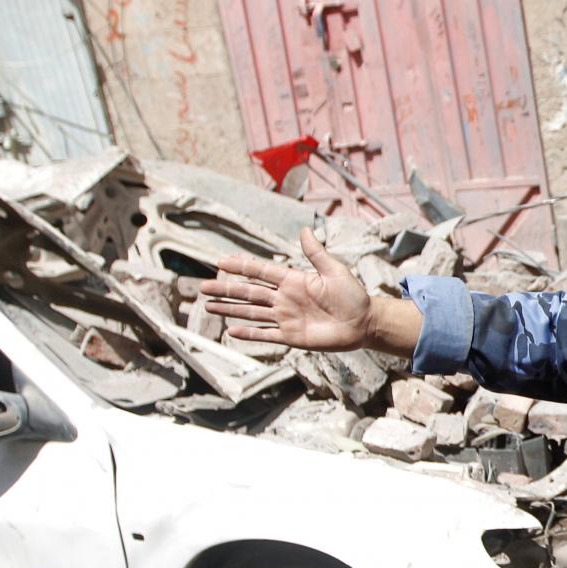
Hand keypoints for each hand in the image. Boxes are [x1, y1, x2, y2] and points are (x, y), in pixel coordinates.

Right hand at [199, 229, 372, 350]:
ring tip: (209, 306)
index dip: (241, 267)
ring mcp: (286, 318)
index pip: (261, 271)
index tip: (221, 262)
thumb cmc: (353, 295)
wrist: (364, 323)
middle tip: (203, 287)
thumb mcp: (334, 270)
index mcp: (293, 280)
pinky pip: (266, 335)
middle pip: (249, 293)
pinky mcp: (291, 337)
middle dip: (226, 289)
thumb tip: (304, 230)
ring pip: (251, 313)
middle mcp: (285, 299)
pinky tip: (231, 332)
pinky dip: (249, 334)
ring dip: (230, 309)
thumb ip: (316, 254)